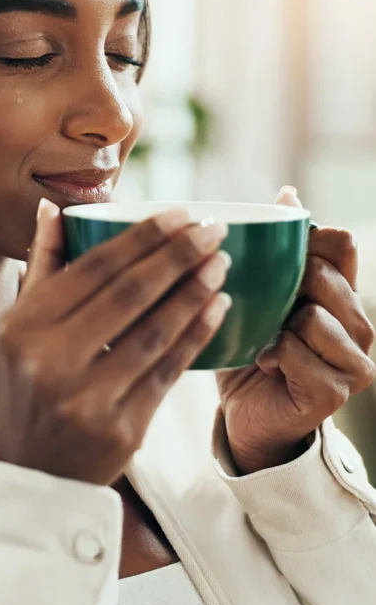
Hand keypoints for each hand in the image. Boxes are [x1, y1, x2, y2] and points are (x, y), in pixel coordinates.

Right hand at [0, 198, 231, 486]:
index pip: (94, 268)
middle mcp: (52, 360)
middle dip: (178, 255)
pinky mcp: (122, 430)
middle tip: (213, 228)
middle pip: (129, 294)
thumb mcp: (16, 328)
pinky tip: (218, 308)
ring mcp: (88, 399)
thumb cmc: (25, 390)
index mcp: (24, 327)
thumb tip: (53, 208)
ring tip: (221, 262)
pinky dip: (196, 336)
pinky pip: (169, 372)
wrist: (31, 479)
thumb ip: (41, 267)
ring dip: (195, 291)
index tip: (179, 212)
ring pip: (155, 332)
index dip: (142, 237)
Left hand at [216, 186, 375, 474]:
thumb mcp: (266, 292)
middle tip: (268, 311)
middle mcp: (359, 324)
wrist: (246, 413)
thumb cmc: (254, 347)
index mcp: (344, 292)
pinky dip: (273, 354)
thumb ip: (281, 249)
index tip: (276, 258)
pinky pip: (299, 351)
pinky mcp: (337, 391)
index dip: (306, 240)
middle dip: (285, 287)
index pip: (341, 242)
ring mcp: (354, 359)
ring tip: (268, 341)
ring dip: (279, 326)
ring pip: (314, 315)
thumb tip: (288, 192)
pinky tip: (266, 363)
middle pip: (325, 274)